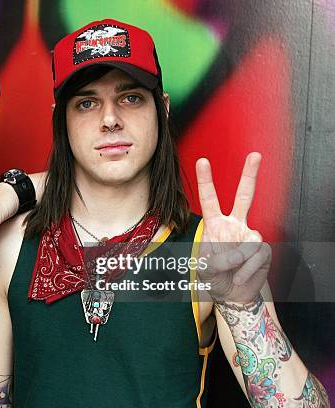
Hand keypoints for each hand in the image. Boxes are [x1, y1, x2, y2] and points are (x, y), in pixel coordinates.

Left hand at [196, 153, 271, 302]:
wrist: (231, 295)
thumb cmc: (214, 277)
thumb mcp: (204, 267)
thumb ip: (214, 258)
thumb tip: (234, 253)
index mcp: (215, 225)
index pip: (210, 199)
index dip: (206, 181)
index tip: (202, 161)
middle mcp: (235, 225)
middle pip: (244, 196)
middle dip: (250, 175)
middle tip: (255, 155)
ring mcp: (250, 236)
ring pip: (248, 240)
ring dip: (236, 260)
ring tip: (229, 272)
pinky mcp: (262, 250)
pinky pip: (254, 256)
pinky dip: (245, 270)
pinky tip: (239, 277)